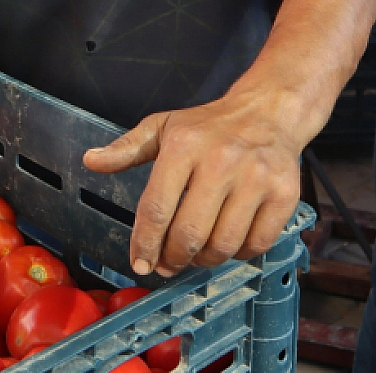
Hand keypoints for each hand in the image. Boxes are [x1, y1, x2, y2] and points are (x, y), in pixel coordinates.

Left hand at [82, 91, 303, 276]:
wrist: (268, 112)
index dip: (145, 244)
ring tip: (198, 252)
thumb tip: (90, 160)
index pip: (157, 208)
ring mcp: (256, 178)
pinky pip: (256, 245)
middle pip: (189, 234)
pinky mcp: (284, 194)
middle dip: (173, 259)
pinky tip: (229, 241)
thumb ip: (126, 148)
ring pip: (223, 245)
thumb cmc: (209, 126)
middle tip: (169, 263)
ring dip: (205, 260)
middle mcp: (221, 160)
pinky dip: (239, 254)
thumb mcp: (163, 127)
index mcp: (184, 145)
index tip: (141, 263)